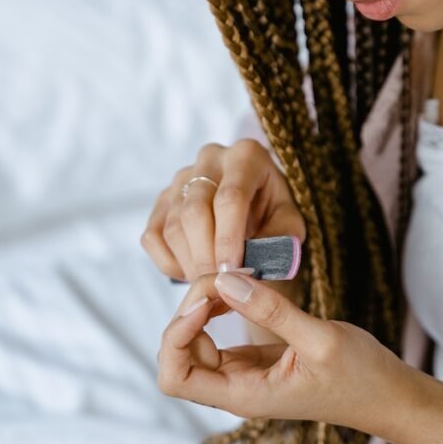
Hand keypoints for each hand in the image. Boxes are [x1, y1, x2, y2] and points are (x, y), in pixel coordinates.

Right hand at [140, 138, 305, 281]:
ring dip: (189, 264)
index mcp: (246, 156)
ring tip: (211, 284)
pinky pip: (153, 237)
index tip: (233, 273)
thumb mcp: (289, 224)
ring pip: (172, 226)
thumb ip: (276, 241)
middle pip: (195, 212)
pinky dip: (169, 263)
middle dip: (206, 257)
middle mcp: (209, 158)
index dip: (229, 239)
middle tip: (220, 287)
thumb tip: (248, 266)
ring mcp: (180, 178)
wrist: (256, 207)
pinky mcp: (161, 200)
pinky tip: (192, 273)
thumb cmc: (274, 213)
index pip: (230, 197)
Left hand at [157, 270, 415, 438]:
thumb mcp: (319, 339)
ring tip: (238, 279)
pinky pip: (218, 333)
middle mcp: (234, 388)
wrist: (389, 395)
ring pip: (195, 339)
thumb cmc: (361, 377)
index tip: (208, 302)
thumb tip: (224, 281)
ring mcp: (242, 374)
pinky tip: (245, 287)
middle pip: (178, 353)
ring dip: (205, 305)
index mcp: (243, 395)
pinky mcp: (254, 359)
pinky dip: (222, 305)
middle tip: (225, 280)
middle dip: (189, 311)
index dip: (177, 336)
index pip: (174, 377)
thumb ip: (270, 311)